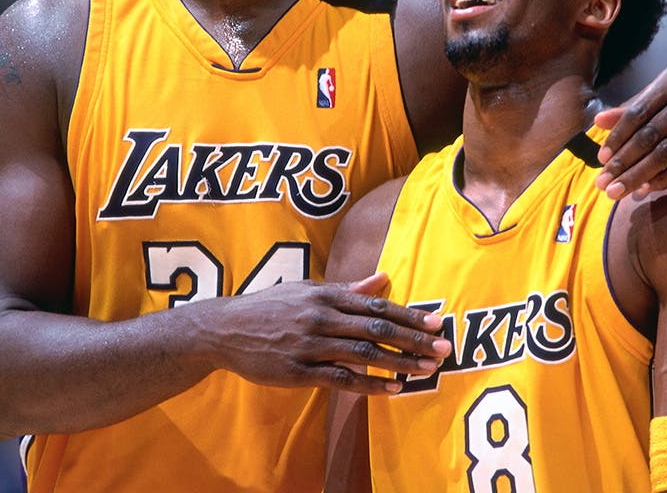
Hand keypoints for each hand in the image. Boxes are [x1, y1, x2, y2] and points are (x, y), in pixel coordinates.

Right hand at [201, 272, 450, 393]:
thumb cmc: (270, 306)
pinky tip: (392, 388)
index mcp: (325, 296)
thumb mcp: (306, 289)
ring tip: (425, 370)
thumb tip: (382, 278)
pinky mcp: (298, 371)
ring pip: (363, 354)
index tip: (436, 323)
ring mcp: (310, 345)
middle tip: (442, 349)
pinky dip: (368, 384)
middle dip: (413, 340)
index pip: (376, 305)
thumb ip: (346, 288)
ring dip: (398, 363)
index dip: (409, 315)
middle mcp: (321, 318)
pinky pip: (340, 379)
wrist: (224, 329)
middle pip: (376, 328)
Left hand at [592, 65, 666, 198]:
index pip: (637, 112)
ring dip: (641, 174)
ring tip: (621, 191)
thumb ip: (635, 107)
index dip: (617, 137)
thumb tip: (598, 121)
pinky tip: (650, 188)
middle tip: (604, 183)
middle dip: (624, 162)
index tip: (601, 159)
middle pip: (650, 134)